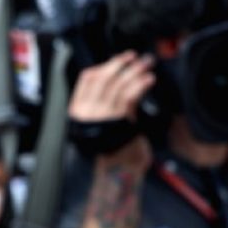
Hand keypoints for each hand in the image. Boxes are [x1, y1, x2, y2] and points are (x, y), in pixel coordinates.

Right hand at [68, 52, 155, 170]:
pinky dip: (140, 85)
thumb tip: (121, 79)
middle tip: (134, 56)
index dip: (104, 66)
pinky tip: (148, 79)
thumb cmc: (113, 149)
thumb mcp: (103, 122)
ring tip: (146, 64)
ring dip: (134, 71)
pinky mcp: (118, 119)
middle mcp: (87, 111)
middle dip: (121, 63)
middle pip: (104, 78)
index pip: (87, 79)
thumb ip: (106, 103)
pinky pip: (129, 96)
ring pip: (118, 84)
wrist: (117, 172)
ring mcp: (102, 115)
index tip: (118, 59)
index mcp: (78, 110)